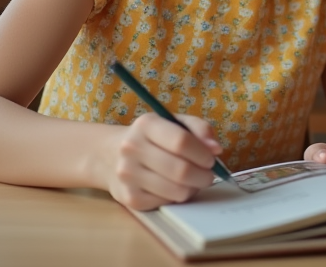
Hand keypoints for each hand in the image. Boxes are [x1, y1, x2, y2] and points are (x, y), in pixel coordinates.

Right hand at [102, 112, 222, 209]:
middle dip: (204, 175)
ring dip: (194, 188)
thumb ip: (199, 129)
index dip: (203, 153)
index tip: (212, 157)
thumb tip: (216, 149)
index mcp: (146, 125)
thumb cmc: (152, 138)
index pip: (181, 141)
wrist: (109, 155)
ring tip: (194, 181)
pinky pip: (166, 202)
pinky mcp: (129, 198)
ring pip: (176, 190)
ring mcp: (128, 175)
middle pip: (180, 170)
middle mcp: (132, 149)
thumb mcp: (173, 122)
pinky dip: (178, 197)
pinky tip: (176, 188)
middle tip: (209, 174)